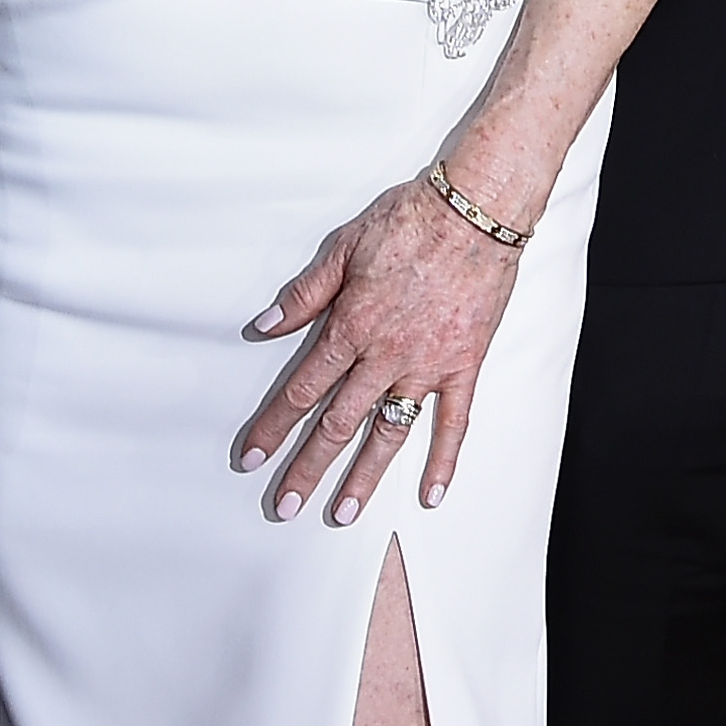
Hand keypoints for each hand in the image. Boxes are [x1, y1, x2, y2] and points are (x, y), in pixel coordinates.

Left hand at [234, 177, 524, 525]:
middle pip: (338, 423)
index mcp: (351, 327)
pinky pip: (454, 422)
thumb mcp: (344, 247)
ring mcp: (427, 366)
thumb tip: (264, 326)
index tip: (252, 458)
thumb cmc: (409, 221)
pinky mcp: (464, 366)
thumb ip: (305, 294)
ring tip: (343, 513)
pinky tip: (431, 492)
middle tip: (286, 506)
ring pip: (389, 432)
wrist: (474, 212)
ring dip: (364, 476)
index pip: (302, 389)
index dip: (273, 426)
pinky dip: (442, 460)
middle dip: (307, 468)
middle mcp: (385, 356)